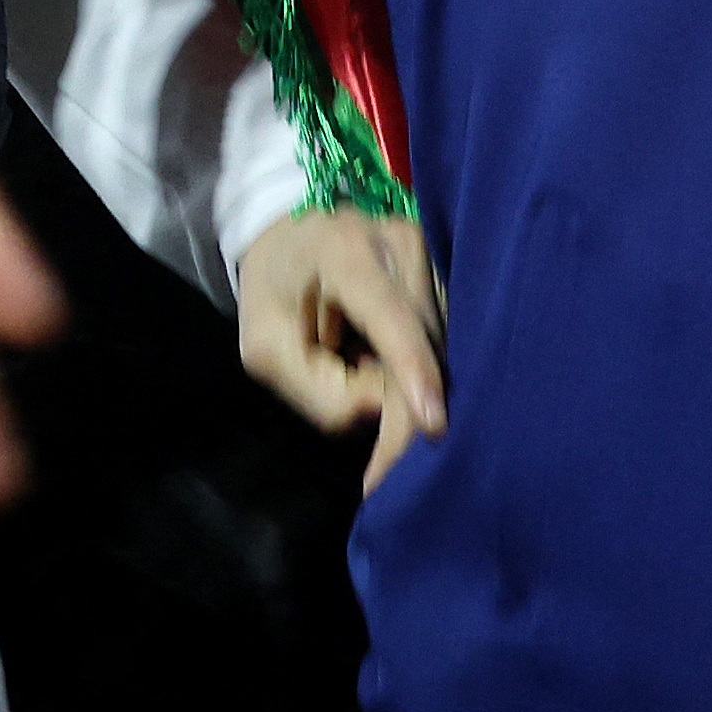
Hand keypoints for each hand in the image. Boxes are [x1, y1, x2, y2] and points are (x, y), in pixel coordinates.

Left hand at [235, 207, 447, 492]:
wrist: (291, 239)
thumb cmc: (275, 295)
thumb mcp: (268, 348)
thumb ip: (320, 390)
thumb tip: (385, 411)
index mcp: (345, 253)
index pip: (392, 318)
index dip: (414, 372)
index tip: (434, 426)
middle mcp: (399, 242)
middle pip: (425, 343)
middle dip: (409, 410)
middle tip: (380, 472)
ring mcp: (429, 250)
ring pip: (441, 344)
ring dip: (412, 389)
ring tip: (368, 396)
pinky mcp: (444, 266)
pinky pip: (444, 336)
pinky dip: (422, 370)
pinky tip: (397, 386)